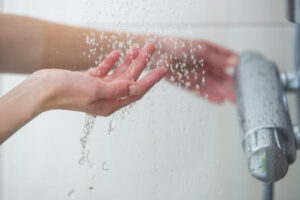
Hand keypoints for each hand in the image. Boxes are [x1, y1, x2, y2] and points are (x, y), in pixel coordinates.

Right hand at [34, 43, 165, 115]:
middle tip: (151, 48)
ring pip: (118, 73)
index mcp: (110, 104)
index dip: (150, 80)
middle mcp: (106, 98)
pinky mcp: (89, 81)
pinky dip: (111, 62)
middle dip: (141, 63)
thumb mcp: (96, 90)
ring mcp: (97, 89)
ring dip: (128, 60)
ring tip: (138, 47)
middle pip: (129, 79)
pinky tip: (117, 53)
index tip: (162, 69)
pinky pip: (104, 71)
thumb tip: (138, 88)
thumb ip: (118, 88)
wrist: (42, 89)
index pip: (136, 91)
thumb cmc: (67, 92)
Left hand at [154, 38, 237, 102]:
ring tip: (235, 100)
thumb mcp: (201, 49)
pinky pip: (201, 91)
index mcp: (210, 52)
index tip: (249, 73)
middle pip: (222, 76)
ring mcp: (197, 75)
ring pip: (214, 85)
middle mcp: (205, 65)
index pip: (227, 59)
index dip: (238, 66)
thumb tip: (236, 62)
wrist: (159, 54)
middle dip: (233, 83)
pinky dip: (210, 96)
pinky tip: (220, 101)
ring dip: (224, 92)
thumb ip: (217, 58)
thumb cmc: (178, 46)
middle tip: (245, 92)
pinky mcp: (188, 84)